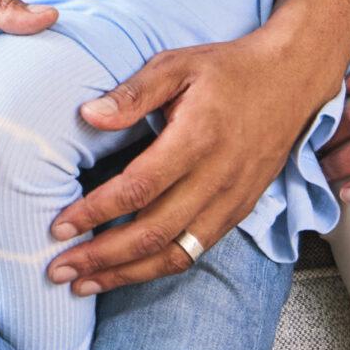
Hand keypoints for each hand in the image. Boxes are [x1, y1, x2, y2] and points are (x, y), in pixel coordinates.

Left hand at [47, 0, 349, 294]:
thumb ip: (132, 93)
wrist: (291, 80)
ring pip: (176, 253)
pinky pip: (197, 250)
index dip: (96, 211)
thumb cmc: (229, 70)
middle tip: (58, 270)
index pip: (139, 188)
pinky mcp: (240, 211)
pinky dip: (159, 267)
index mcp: (197, 139)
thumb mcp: (177, 65)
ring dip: (127, 274)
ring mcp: (232, 200)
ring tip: (85, 284)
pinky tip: (129, 272)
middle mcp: (217, 178)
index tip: (59, 226)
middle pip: (153, 233)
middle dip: (101, 258)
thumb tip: (88, 115)